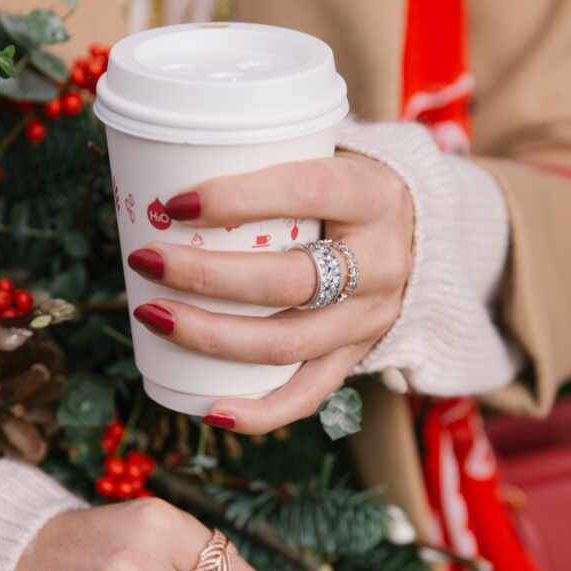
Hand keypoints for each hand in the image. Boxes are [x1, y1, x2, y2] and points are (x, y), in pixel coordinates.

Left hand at [129, 153, 413, 433]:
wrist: (423, 237)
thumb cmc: (346, 191)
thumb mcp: (331, 158)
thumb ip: (270, 162)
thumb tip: (162, 177)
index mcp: (374, 196)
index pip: (306, 191)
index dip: (236, 198)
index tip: (174, 203)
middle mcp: (382, 262)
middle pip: (290, 280)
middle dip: (207, 275)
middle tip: (146, 260)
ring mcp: (371, 318)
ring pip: (289, 342)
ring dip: (212, 337)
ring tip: (153, 315)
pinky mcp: (357, 356)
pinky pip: (308, 394)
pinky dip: (258, 411)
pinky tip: (209, 409)